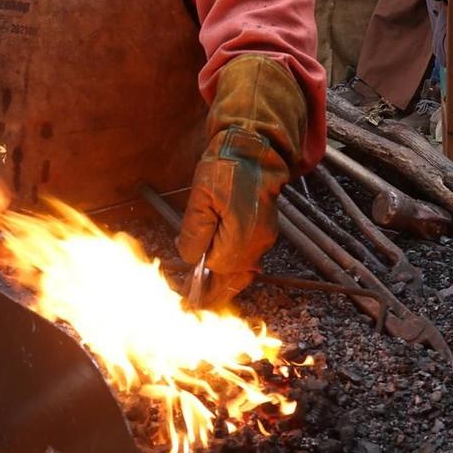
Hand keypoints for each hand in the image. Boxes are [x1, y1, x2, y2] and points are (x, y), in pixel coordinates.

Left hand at [173, 57, 303, 306]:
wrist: (255, 149)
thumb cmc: (226, 168)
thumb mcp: (201, 196)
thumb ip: (195, 231)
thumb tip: (190, 258)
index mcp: (240, 236)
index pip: (216, 271)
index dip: (200, 285)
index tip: (186, 297)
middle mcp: (257, 243)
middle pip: (234, 279)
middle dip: (215, 293)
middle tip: (194, 304)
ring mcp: (265, 238)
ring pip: (244, 271)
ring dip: (224, 282)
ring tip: (205, 292)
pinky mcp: (266, 232)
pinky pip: (249, 259)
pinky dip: (234, 268)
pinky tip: (220, 269)